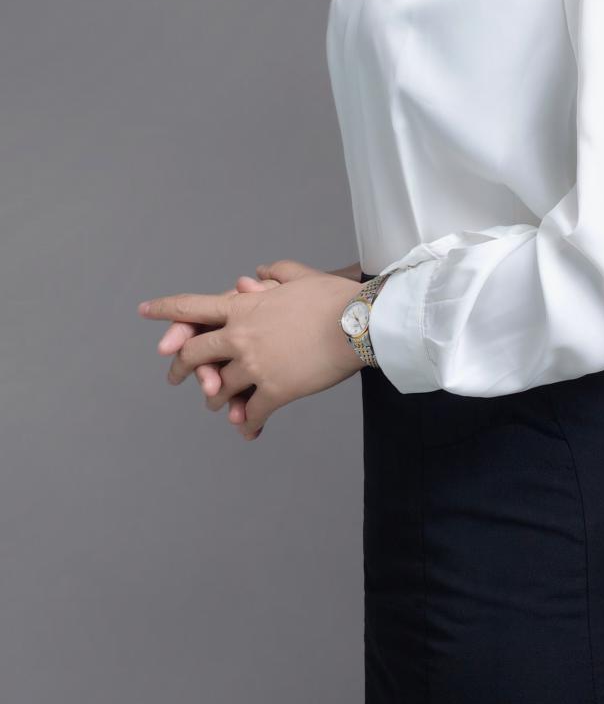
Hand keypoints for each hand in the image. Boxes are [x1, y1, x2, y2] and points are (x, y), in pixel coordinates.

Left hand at [138, 266, 366, 438]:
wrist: (359, 323)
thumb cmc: (334, 298)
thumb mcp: (301, 276)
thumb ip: (275, 272)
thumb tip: (258, 273)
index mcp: (243, 307)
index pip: (193, 307)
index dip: (165, 310)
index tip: (144, 311)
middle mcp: (240, 336)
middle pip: (194, 354)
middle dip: (182, 368)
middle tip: (176, 377)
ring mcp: (254, 365)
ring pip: (219, 389)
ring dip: (215, 398)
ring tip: (217, 404)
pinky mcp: (274, 390)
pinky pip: (252, 412)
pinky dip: (249, 423)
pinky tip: (250, 430)